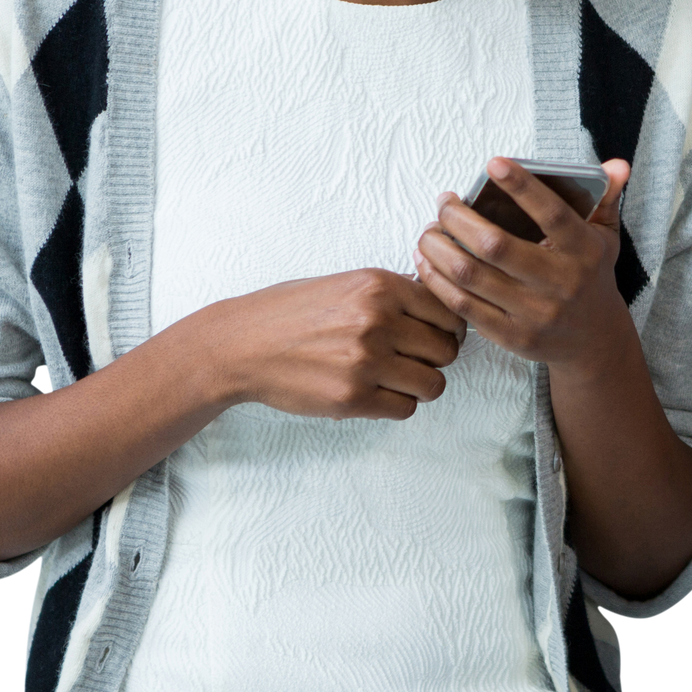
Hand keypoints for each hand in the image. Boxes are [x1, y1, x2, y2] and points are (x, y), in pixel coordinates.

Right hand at [208, 268, 467, 419]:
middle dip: (435, 358)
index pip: (449, 312)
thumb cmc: (294, 311)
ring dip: (420, 385)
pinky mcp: (351, 398)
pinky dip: (397, 404)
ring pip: (433, 384)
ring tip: (396, 378)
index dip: (447, 327)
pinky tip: (377, 393)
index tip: (432, 334)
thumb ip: (395, 293)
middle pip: (446, 350)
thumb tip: (442, 304)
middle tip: (413, 360)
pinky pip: (405, 409)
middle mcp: (378, 321)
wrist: (242, 343)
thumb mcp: (349, 282)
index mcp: (381, 286)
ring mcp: (365, 361)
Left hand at [413, 158, 632, 369]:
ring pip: (470, 276)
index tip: (494, 163)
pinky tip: (427, 261)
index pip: (551, 214)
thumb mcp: (606, 237)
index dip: (522, 187)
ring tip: (430, 230)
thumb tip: (616, 164)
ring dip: (439, 248)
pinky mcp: (511, 335)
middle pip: (495, 246)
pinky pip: (462, 306)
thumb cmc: (591, 277)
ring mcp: (533, 313)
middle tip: (444, 202)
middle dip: (458, 218)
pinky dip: (437, 281)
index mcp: (583, 251)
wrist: (594, 340)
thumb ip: (606, 198)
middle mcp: (560, 283)